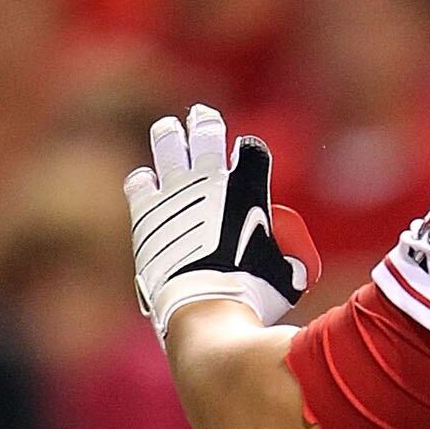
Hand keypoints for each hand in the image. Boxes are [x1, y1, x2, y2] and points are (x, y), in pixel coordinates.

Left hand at [126, 105, 314, 339]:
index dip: (249, 150)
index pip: (250, 149)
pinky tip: (147, 181)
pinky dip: (145, 181)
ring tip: (170, 132)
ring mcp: (174, 192)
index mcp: (248, 186)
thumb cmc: (252, 296)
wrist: (206, 309)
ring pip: (168, 144)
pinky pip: (140, 182)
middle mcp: (209, 180)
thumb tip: (289, 265)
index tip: (247, 156)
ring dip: (170, 136)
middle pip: (206, 133)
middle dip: (205, 123)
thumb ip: (286, 260)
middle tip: (203, 119)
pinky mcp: (146, 212)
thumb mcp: (286, 277)